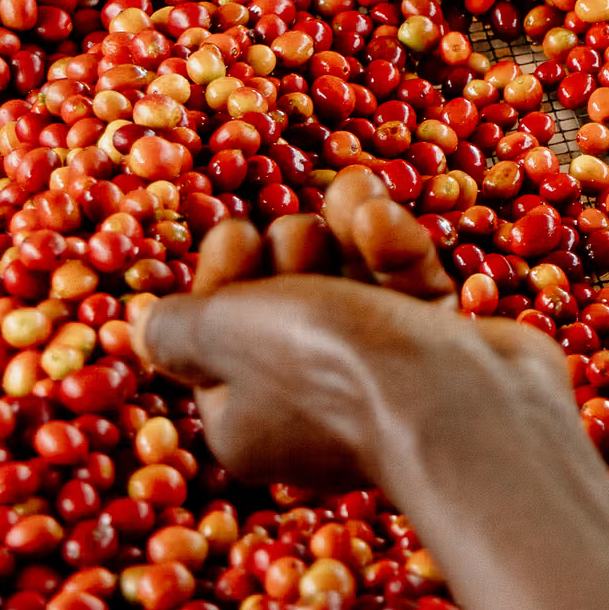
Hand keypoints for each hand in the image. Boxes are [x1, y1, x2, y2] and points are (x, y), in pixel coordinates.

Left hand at [145, 175, 533, 492]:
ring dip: (348, 233)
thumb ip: (177, 324)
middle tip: (298, 232)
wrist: (463, 403)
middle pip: (288, 308)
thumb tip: (145, 327)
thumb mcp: (223, 332)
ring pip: (353, 288)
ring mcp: (382, 382)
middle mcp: (311, 408)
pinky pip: (407, 292)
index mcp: (246, 421)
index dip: (221, 276)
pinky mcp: (441, 355)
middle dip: (292, 252)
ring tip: (355, 187)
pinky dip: (396, 250)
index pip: (219, 338)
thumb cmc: (328, 365)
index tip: (236, 231)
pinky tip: (385, 213)